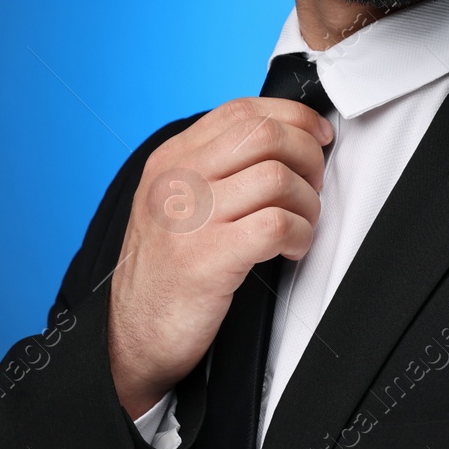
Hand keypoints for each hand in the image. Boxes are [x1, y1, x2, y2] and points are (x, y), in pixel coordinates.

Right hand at [106, 97, 332, 419]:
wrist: (132, 337)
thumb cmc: (164, 273)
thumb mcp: (177, 204)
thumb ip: (216, 168)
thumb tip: (284, 141)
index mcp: (171, 160)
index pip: (241, 111)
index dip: (292, 116)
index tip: (316, 134)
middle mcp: (176, 180)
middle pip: (264, 135)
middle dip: (307, 156)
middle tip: (312, 186)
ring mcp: (190, 217)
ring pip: (277, 178)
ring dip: (307, 203)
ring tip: (300, 226)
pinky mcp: (207, 258)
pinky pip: (277, 225)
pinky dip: (300, 236)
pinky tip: (291, 250)